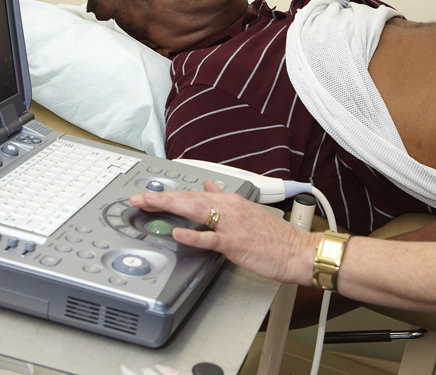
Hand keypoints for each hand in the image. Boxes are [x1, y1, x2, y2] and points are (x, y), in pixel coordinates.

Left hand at [129, 181, 318, 285]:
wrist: (297, 250)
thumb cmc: (274, 236)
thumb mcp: (248, 209)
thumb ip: (225, 198)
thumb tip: (210, 185)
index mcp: (231, 200)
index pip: (195, 193)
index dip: (169, 193)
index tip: (149, 195)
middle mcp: (230, 207)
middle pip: (190, 198)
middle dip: (161, 197)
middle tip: (138, 198)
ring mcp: (232, 224)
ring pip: (196, 210)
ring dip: (169, 206)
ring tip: (148, 205)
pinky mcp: (235, 243)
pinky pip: (211, 238)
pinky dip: (193, 235)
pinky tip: (178, 232)